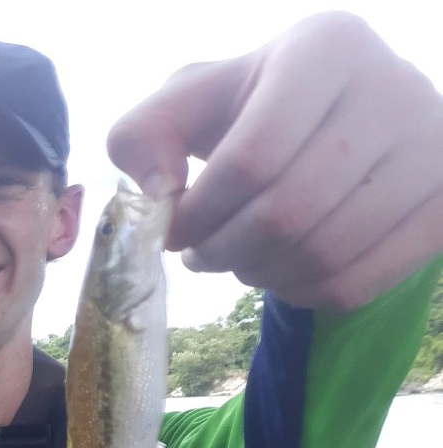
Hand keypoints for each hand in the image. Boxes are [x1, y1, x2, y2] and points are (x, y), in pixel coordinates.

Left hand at [108, 11, 442, 309]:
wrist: (333, 118)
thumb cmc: (247, 109)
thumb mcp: (184, 105)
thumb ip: (141, 136)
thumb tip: (158, 193)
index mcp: (325, 49)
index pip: (252, 156)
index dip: (200, 210)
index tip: (176, 227)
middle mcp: (395, 89)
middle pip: (289, 211)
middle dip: (224, 249)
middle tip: (200, 253)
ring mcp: (432, 151)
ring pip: (326, 253)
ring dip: (259, 275)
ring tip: (234, 259)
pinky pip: (360, 283)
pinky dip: (303, 292)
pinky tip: (279, 271)